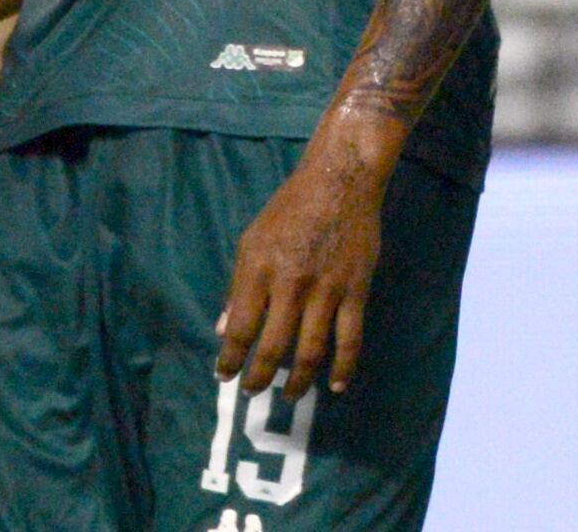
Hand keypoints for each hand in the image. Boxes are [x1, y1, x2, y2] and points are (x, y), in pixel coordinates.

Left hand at [214, 136, 392, 398]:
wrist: (339, 181)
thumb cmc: (289, 208)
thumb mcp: (252, 238)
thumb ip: (238, 286)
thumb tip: (222, 328)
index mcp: (258, 268)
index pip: (239, 326)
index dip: (229, 357)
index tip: (223, 376)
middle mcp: (289, 284)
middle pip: (272, 346)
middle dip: (259, 377)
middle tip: (251, 393)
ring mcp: (325, 290)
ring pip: (310, 351)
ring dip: (297, 380)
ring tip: (288, 396)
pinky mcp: (355, 292)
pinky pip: (349, 340)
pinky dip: (343, 368)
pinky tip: (335, 386)